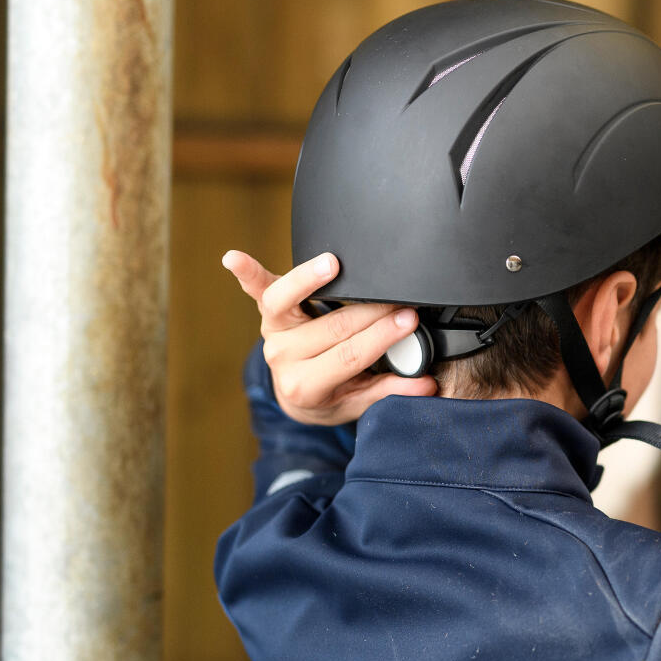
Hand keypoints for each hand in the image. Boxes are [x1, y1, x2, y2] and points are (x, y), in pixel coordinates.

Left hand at [222, 250, 436, 424]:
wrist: (299, 396)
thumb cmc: (333, 396)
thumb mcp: (360, 402)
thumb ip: (390, 390)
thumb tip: (426, 384)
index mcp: (307, 386)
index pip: (349, 355)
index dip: (380, 337)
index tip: (409, 321)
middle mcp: (284, 359)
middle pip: (330, 327)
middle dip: (370, 311)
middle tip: (401, 299)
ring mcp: (274, 334)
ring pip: (285, 302)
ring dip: (309, 279)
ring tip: (334, 264)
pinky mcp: (268, 313)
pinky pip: (256, 291)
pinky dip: (245, 273)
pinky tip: (234, 258)